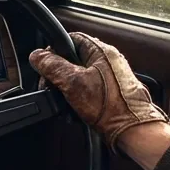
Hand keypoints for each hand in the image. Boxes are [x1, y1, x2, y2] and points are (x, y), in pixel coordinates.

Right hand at [29, 32, 169, 156]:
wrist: (133, 131)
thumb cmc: (112, 107)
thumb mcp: (72, 82)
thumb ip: (51, 66)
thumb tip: (37, 56)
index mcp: (101, 51)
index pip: (71, 38)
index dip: (54, 50)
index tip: (46, 65)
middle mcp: (108, 62)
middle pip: (72, 60)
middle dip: (59, 76)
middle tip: (53, 88)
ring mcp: (111, 79)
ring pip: (78, 77)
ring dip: (67, 91)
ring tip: (66, 103)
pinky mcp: (111, 94)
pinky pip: (87, 92)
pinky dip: (78, 101)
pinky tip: (75, 111)